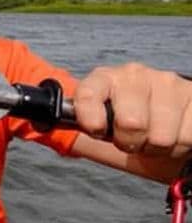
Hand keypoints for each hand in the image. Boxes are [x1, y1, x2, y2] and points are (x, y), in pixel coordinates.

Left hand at [74, 63, 191, 157]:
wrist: (164, 122)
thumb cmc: (123, 127)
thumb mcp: (96, 126)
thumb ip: (74, 127)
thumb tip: (45, 122)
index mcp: (104, 79)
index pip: (88, 94)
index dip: (90, 118)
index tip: (95, 129)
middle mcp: (136, 75)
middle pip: (131, 123)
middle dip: (131, 141)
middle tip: (132, 139)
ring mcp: (168, 83)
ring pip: (161, 136)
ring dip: (158, 147)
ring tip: (153, 137)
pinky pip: (188, 135)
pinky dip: (181, 145)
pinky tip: (175, 134)